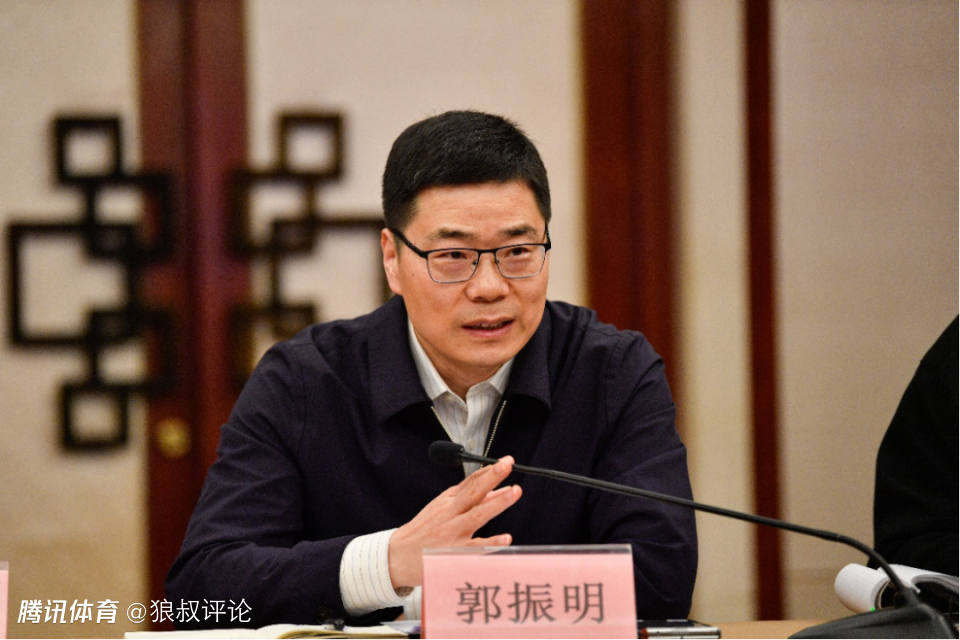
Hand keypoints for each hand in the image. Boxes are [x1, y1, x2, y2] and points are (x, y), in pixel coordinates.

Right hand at [388, 456, 521, 589]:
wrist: (398, 555)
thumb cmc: (424, 531)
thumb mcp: (443, 509)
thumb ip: (472, 500)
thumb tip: (499, 489)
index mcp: (448, 500)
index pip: (471, 481)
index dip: (489, 470)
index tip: (506, 461)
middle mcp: (450, 513)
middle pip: (474, 492)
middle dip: (492, 477)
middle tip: (508, 465)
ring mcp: (452, 532)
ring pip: (477, 514)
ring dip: (497, 502)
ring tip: (515, 492)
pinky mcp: (454, 552)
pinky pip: (475, 547)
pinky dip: (491, 542)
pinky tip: (506, 538)